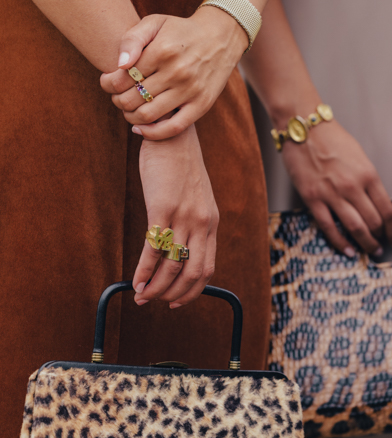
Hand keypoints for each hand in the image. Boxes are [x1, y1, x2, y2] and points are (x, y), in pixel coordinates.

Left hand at [100, 6, 247, 139]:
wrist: (221, 37)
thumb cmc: (181, 30)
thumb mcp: (155, 23)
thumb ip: (132, 39)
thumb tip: (119, 65)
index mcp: (162, 51)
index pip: (122, 77)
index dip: (108, 83)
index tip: (107, 82)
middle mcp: (177, 72)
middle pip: (132, 98)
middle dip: (117, 100)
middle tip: (117, 96)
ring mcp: (190, 90)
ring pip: (148, 115)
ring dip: (130, 116)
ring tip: (129, 109)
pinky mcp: (201, 104)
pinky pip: (173, 128)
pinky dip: (152, 133)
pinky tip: (140, 129)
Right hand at [133, 125, 219, 306]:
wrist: (171, 135)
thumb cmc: (178, 166)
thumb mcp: (196, 197)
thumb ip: (192, 221)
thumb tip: (177, 249)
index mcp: (211, 222)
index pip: (207, 268)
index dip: (192, 291)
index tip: (177, 302)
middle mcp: (201, 222)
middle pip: (192, 273)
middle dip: (173, 294)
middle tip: (156, 302)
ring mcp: (183, 216)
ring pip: (171, 265)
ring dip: (156, 288)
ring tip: (141, 297)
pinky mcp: (162, 208)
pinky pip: (153, 249)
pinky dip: (143, 272)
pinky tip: (135, 283)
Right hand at [282, 120, 391, 256]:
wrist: (304, 128)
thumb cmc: (332, 139)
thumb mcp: (360, 157)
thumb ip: (369, 181)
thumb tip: (378, 203)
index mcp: (368, 175)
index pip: (387, 210)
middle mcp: (352, 187)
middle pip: (374, 222)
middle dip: (382, 238)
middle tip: (384, 246)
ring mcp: (332, 194)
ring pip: (355, 228)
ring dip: (366, 244)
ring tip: (371, 251)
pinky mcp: (313, 199)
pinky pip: (329, 228)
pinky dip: (341, 243)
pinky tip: (349, 250)